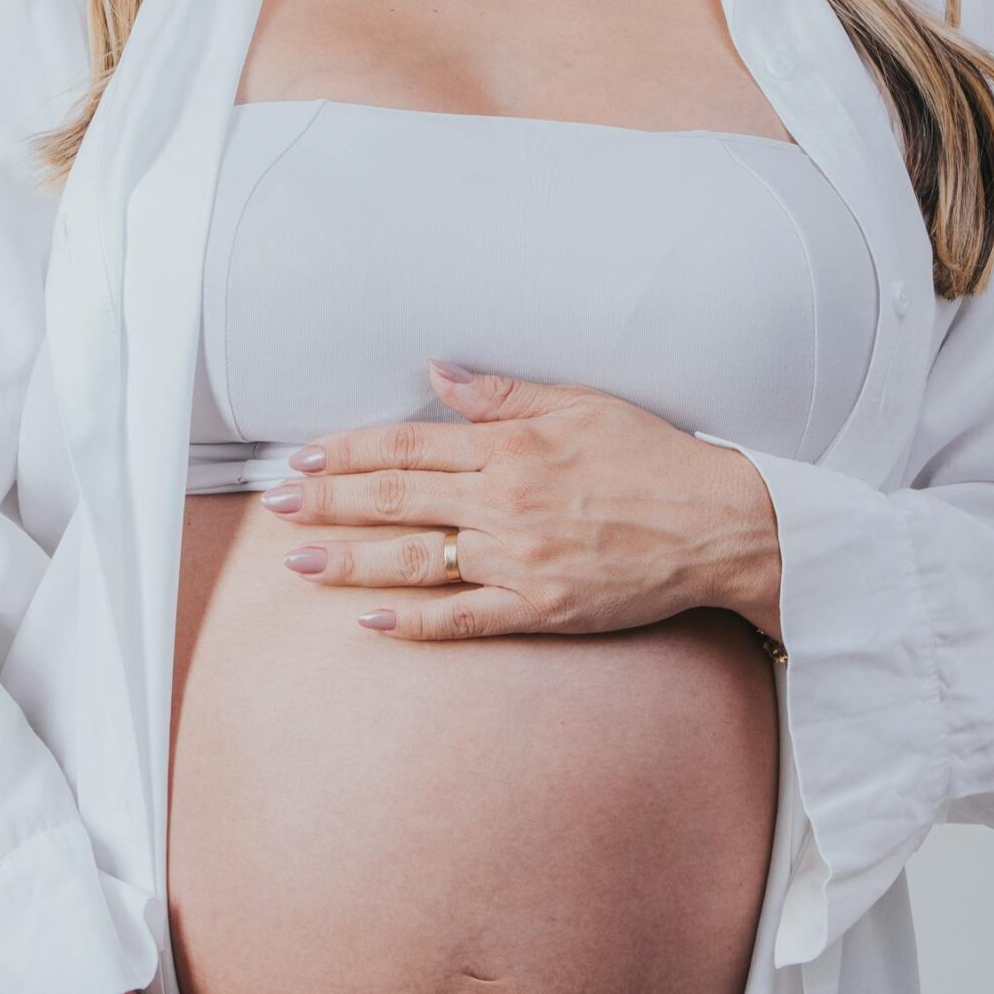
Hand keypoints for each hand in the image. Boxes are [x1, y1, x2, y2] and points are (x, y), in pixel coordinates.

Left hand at [261, 359, 782, 644]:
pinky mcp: (539, 609)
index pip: (409, 445)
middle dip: (328, 502)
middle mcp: (504, 502)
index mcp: (510, 447)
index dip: (348, 452)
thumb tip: (437, 372)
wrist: (718, 524)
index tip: (303, 459)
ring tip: (299, 562)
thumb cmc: (653, 459)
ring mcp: (518, 561)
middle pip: (397, 499)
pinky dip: (414, 622)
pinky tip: (370, 621)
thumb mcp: (578, 404)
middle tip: (275, 506)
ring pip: (415, 561)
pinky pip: (463, 619)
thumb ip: (501, 394)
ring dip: (350, 561)